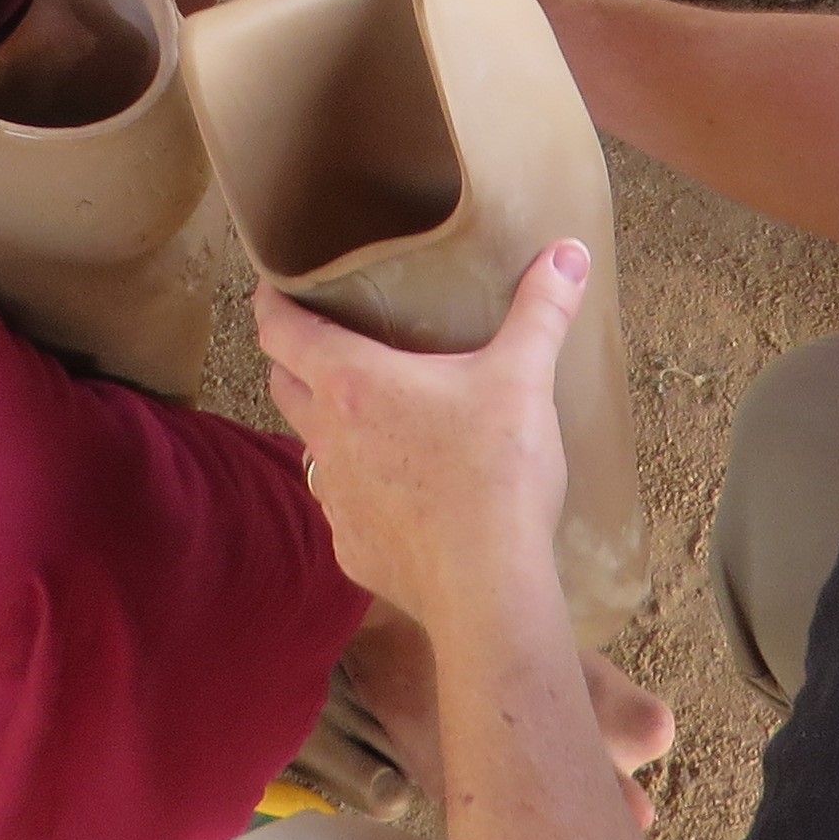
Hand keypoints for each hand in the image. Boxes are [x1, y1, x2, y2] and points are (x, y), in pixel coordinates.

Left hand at [259, 243, 587, 638]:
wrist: (488, 587)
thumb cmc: (496, 473)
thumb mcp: (523, 379)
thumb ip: (542, 311)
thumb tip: (568, 252)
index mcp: (351, 383)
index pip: (278, 329)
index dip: (269, 303)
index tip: (272, 287)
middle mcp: (326, 436)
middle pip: (282, 383)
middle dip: (292, 358)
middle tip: (323, 340)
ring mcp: (333, 498)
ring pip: (309, 446)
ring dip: (325, 426)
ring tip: (363, 416)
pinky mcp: (350, 547)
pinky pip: (341, 507)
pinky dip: (357, 490)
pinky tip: (395, 492)